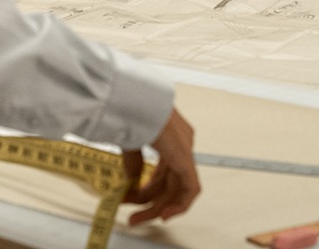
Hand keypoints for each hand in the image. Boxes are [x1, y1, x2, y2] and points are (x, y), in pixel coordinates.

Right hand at [123, 108, 199, 224]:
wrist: (132, 100)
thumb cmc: (128, 111)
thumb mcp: (129, 142)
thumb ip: (134, 163)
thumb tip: (132, 181)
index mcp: (169, 134)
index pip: (164, 169)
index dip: (149, 188)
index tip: (134, 198)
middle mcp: (181, 142)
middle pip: (169, 181)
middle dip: (149, 202)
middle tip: (133, 216)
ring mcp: (185, 150)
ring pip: (177, 188)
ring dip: (157, 206)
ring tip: (137, 218)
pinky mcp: (185, 159)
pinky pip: (191, 189)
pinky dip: (179, 205)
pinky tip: (164, 214)